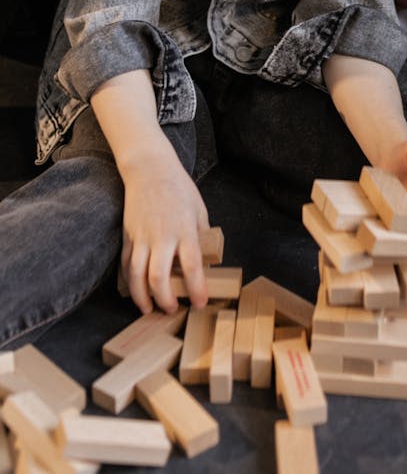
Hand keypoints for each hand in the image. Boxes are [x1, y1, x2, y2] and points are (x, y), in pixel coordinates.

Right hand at [120, 146, 209, 313]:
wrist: (150, 169)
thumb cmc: (179, 188)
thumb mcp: (199, 209)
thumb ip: (202, 236)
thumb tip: (207, 260)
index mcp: (185, 230)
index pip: (192, 266)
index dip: (196, 288)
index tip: (200, 303)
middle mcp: (162, 236)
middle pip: (159, 277)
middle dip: (165, 299)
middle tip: (172, 309)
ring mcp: (142, 236)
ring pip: (137, 275)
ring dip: (142, 297)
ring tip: (150, 309)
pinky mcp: (128, 235)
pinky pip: (125, 264)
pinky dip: (128, 282)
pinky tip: (135, 292)